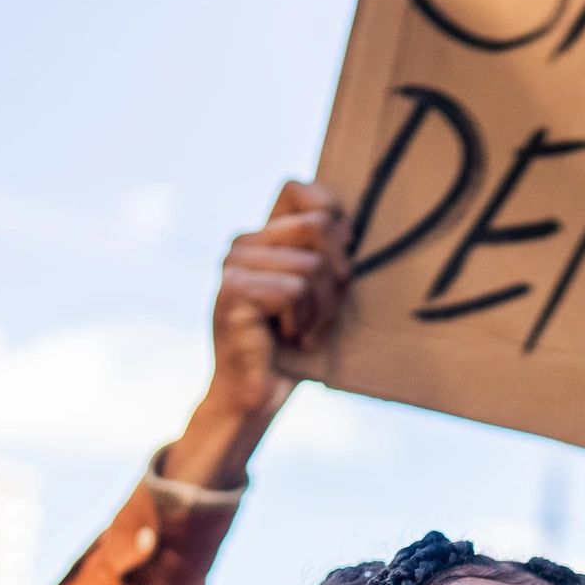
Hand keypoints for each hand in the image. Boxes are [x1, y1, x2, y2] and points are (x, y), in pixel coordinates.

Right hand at [165, 181, 351, 488]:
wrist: (258, 395)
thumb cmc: (299, 346)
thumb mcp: (327, 291)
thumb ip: (333, 252)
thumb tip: (351, 227)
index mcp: (267, 235)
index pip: (300, 189)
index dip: (332, 215)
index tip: (339, 262)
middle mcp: (245, 242)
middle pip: (319, 226)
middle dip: (338, 276)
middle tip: (323, 313)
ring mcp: (234, 264)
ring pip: (311, 266)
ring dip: (322, 310)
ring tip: (306, 333)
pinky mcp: (232, 291)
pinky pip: (294, 290)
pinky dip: (304, 322)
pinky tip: (291, 339)